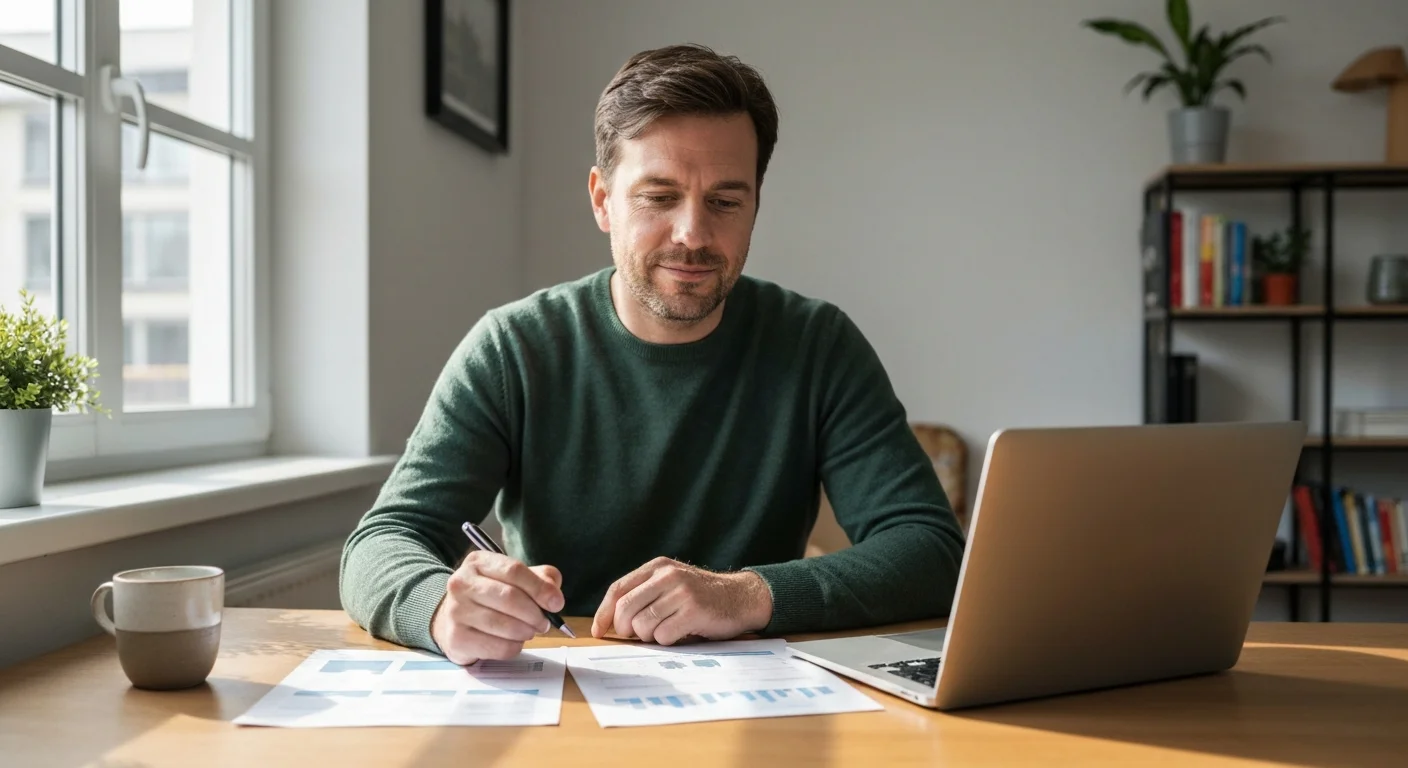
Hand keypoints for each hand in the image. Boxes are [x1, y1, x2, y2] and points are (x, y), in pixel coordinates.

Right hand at [431, 550, 564, 664]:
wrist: (453, 620)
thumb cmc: (491, 597)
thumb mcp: (515, 579)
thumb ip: (540, 579)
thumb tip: (554, 597)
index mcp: (478, 562)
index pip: (514, 570)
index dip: (540, 588)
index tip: (556, 603)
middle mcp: (462, 583)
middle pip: (510, 598)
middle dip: (535, 614)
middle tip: (544, 623)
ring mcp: (456, 611)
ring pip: (505, 625)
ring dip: (527, 632)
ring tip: (529, 631)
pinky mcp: (457, 638)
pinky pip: (498, 647)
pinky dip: (514, 647)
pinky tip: (513, 641)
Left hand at [590, 557, 772, 644]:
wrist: (741, 597)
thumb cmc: (701, 597)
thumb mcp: (671, 584)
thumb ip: (645, 594)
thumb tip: (611, 622)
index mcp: (657, 567)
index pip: (618, 589)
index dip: (604, 613)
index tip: (599, 630)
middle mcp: (667, 575)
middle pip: (625, 608)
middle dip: (625, 629)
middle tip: (638, 635)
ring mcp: (681, 592)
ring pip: (642, 624)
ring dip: (650, 636)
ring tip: (667, 630)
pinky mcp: (694, 610)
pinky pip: (663, 635)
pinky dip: (668, 641)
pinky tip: (682, 633)